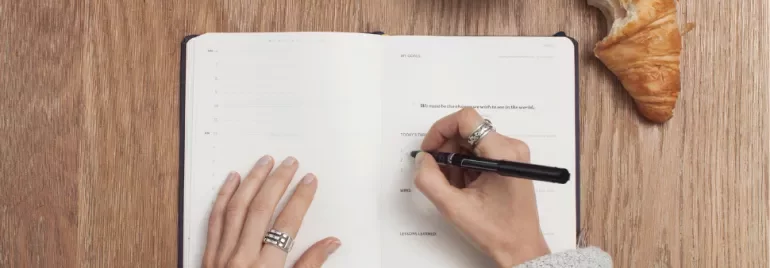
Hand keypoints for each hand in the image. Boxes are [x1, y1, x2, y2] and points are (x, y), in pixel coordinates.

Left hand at [203, 155, 340, 267]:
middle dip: (277, 182)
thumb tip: (331, 242)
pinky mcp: (208, 257)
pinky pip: (215, 219)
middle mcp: (241, 258)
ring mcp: (221, 256)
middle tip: (290, 163)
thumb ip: (309, 267)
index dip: (300, 199)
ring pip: (236, 208)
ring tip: (264, 162)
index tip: (310, 181)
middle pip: (261, 209)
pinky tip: (232, 180)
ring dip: (251, 181)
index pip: (287, 224)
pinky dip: (223, 197)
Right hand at [414, 108, 549, 267]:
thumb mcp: (454, 207)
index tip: (429, 151)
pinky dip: (465, 166)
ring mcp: (512, 153)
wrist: (520, 249)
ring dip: (455, 160)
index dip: (441, 130)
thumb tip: (422, 158)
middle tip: (438, 175)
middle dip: (446, 150)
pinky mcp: (510, 161)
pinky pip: (479, 151)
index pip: (466, 119)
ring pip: (471, 141)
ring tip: (455, 187)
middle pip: (467, 130)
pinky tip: (465, 188)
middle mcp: (511, 147)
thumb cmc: (495, 231)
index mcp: (502, 153)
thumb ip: (430, 179)